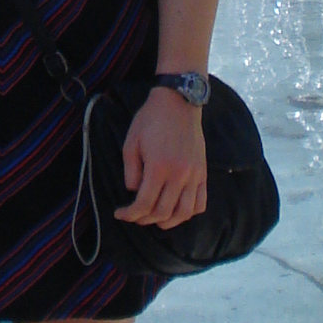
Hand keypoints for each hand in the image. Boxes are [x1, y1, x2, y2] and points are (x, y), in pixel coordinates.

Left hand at [115, 87, 207, 229]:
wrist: (179, 101)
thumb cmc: (151, 119)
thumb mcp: (131, 142)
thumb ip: (131, 171)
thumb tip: (134, 192)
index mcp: (158, 167)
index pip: (144, 204)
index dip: (130, 214)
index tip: (120, 214)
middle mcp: (179, 175)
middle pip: (163, 212)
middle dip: (145, 219)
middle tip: (134, 216)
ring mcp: (194, 175)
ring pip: (184, 213)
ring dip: (168, 222)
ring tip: (155, 218)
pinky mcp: (203, 172)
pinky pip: (201, 202)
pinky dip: (190, 212)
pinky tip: (177, 210)